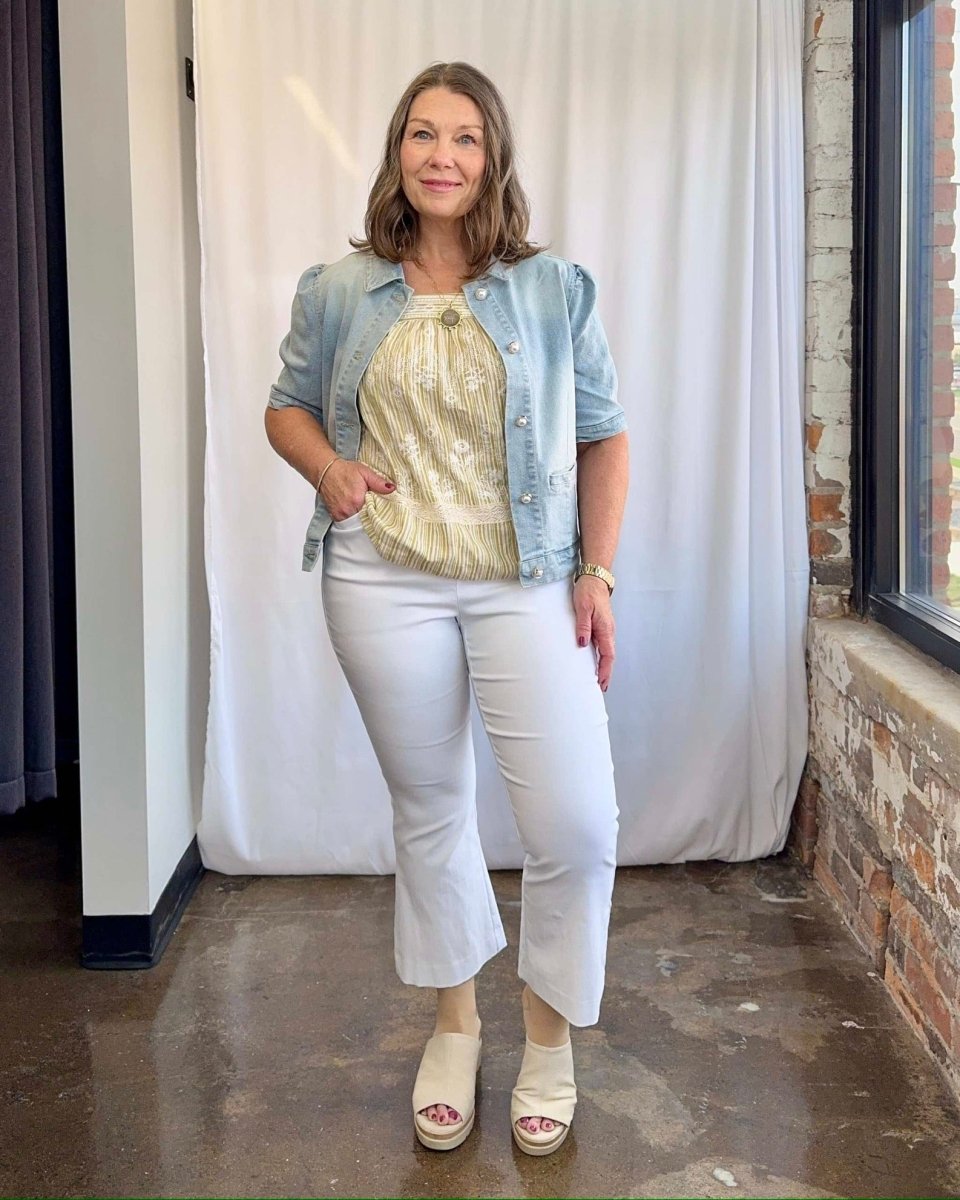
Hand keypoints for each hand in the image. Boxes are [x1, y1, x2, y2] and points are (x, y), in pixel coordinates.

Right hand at [320, 458, 394, 520]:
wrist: (326, 471)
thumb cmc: (345, 470)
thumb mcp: (365, 472)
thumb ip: (379, 482)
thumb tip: (392, 489)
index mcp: (357, 500)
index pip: (374, 513)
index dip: (379, 511)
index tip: (382, 509)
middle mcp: (348, 509)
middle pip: (365, 520)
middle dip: (371, 516)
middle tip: (374, 510)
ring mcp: (340, 514)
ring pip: (356, 523)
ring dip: (361, 519)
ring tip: (365, 511)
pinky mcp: (335, 516)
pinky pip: (347, 523)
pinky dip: (352, 519)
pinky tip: (356, 512)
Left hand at [573, 575, 614, 691]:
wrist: (594, 578)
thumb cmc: (588, 591)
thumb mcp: (583, 608)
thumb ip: (583, 626)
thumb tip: (582, 644)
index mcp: (605, 629)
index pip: (608, 655)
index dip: (605, 671)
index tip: (601, 683)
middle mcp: (608, 631)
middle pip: (609, 657)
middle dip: (606, 673)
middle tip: (601, 688)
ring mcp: (605, 629)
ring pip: (606, 652)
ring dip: (603, 666)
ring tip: (598, 680)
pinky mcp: (601, 626)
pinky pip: (602, 645)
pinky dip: (601, 657)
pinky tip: (595, 662)